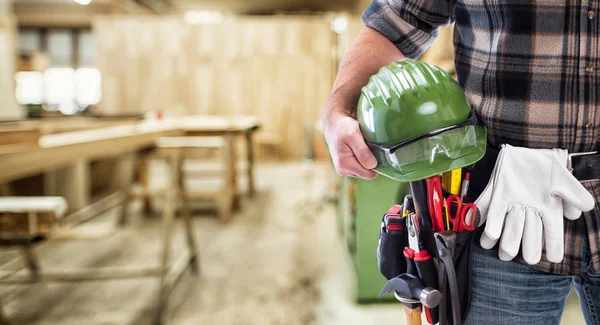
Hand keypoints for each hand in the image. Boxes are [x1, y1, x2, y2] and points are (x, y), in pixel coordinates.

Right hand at [322, 112, 377, 178]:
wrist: (334, 125)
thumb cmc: (342, 128)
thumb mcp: (353, 135)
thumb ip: (362, 151)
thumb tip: (372, 165)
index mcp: (344, 165)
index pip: (369, 174)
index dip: (376, 164)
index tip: (376, 151)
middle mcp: (343, 171)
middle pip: (367, 173)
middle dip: (371, 162)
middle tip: (368, 146)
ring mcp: (345, 170)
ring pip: (365, 171)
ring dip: (368, 160)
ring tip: (363, 147)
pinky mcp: (347, 168)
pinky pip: (361, 167)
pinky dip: (364, 159)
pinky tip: (361, 150)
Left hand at [475, 145, 594, 263]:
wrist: (525, 150)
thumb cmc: (544, 166)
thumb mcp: (562, 178)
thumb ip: (573, 193)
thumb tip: (587, 207)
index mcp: (545, 209)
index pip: (551, 230)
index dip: (554, 244)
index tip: (556, 258)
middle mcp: (526, 209)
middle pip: (527, 231)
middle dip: (527, 245)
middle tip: (529, 259)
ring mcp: (509, 202)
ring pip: (506, 223)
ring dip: (504, 236)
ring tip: (502, 251)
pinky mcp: (495, 194)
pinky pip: (486, 205)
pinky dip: (481, 213)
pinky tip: (480, 228)